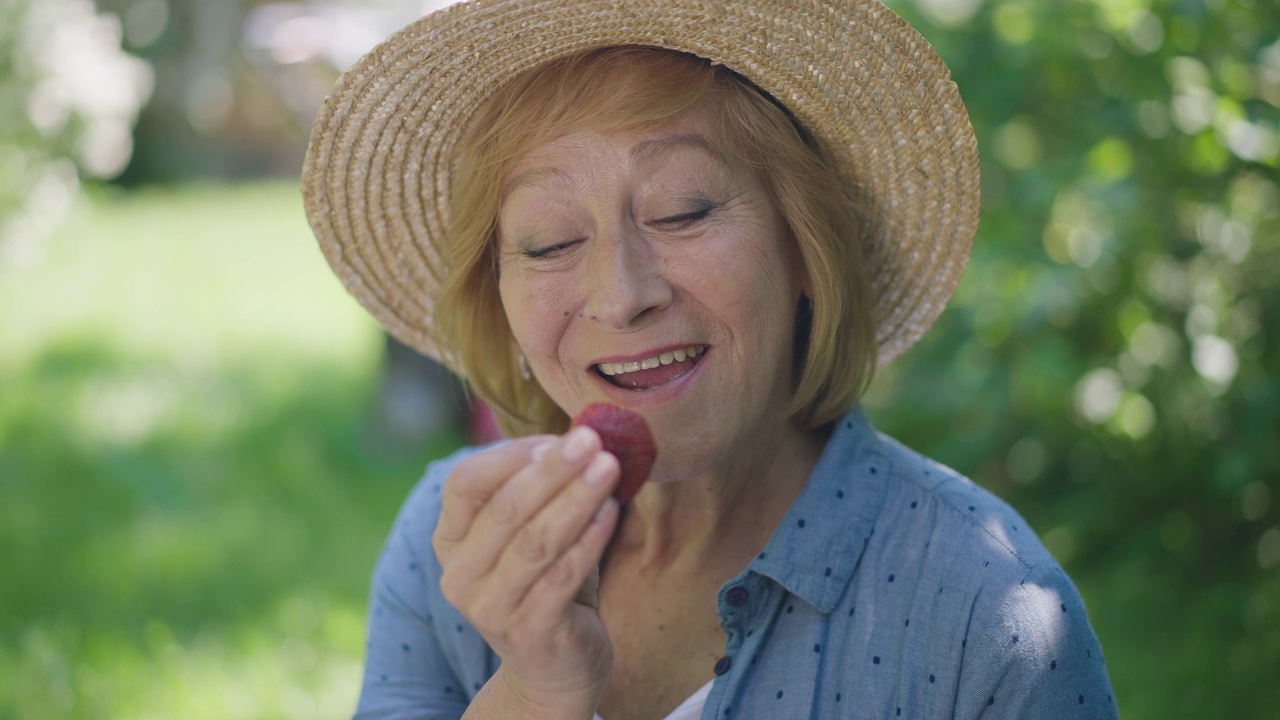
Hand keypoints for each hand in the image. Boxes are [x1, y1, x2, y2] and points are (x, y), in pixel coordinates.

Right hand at [433, 428, 620, 713]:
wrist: (553, 669)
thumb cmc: (546, 585)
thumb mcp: (531, 534)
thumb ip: (542, 492)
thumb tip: (576, 437)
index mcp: (450, 540)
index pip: (465, 482)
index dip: (511, 455)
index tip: (558, 438)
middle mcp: (460, 575)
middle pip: (503, 507)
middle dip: (552, 469)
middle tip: (591, 439)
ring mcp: (490, 607)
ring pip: (535, 540)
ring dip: (576, 498)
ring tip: (609, 467)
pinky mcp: (529, 631)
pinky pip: (562, 576)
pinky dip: (589, 539)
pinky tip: (611, 512)